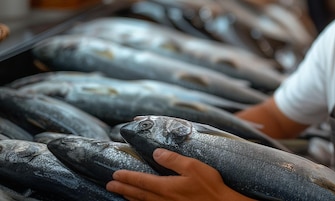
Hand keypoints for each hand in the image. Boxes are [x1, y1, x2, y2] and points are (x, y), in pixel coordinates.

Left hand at [106, 148, 251, 200]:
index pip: (141, 181)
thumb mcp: (193, 167)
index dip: (127, 177)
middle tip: (110, 185)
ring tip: (121, 193)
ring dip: (130, 197)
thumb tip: (156, 153)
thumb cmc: (210, 186)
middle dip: (123, 188)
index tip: (115, 175)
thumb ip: (173, 159)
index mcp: (166, 186)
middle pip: (137, 194)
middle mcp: (163, 199)